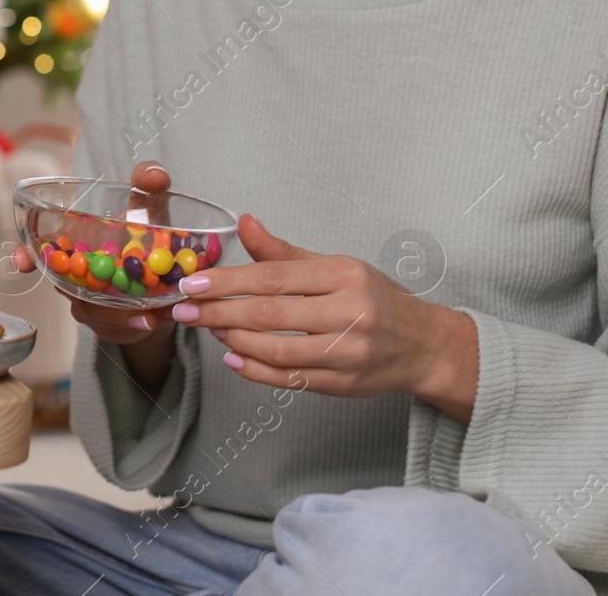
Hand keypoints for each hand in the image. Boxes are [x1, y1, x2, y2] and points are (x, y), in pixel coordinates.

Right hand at [11, 161, 178, 344]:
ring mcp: (90, 302)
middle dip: (73, 294)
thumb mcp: (150, 209)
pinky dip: (131, 326)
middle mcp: (76, 276)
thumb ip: (149, 187)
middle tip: (90, 299)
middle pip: (63, 286)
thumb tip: (152, 173)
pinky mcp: (108, 324)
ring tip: (143, 316)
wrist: (164, 279)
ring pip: (92, 311)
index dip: (26, 256)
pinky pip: (113, 328)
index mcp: (76, 245)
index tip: (20, 262)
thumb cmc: (146, 238)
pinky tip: (150, 321)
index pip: (40, 251)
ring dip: (113, 315)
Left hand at [170, 213, 477, 419]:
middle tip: (184, 311)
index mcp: (344, 275)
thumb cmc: (372, 298)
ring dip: (236, 340)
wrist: (423, 345)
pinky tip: (234, 358)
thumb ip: (283, 252)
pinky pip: (292, 378)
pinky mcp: (346, 384)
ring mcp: (350, 352)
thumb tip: (244, 223)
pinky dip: (257, 371)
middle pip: (271, 314)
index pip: (274, 277)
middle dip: (220, 312)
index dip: (228, 282)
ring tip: (210, 329)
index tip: (192, 284)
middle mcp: (351, 312)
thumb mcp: (333, 266)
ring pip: (279, 349)